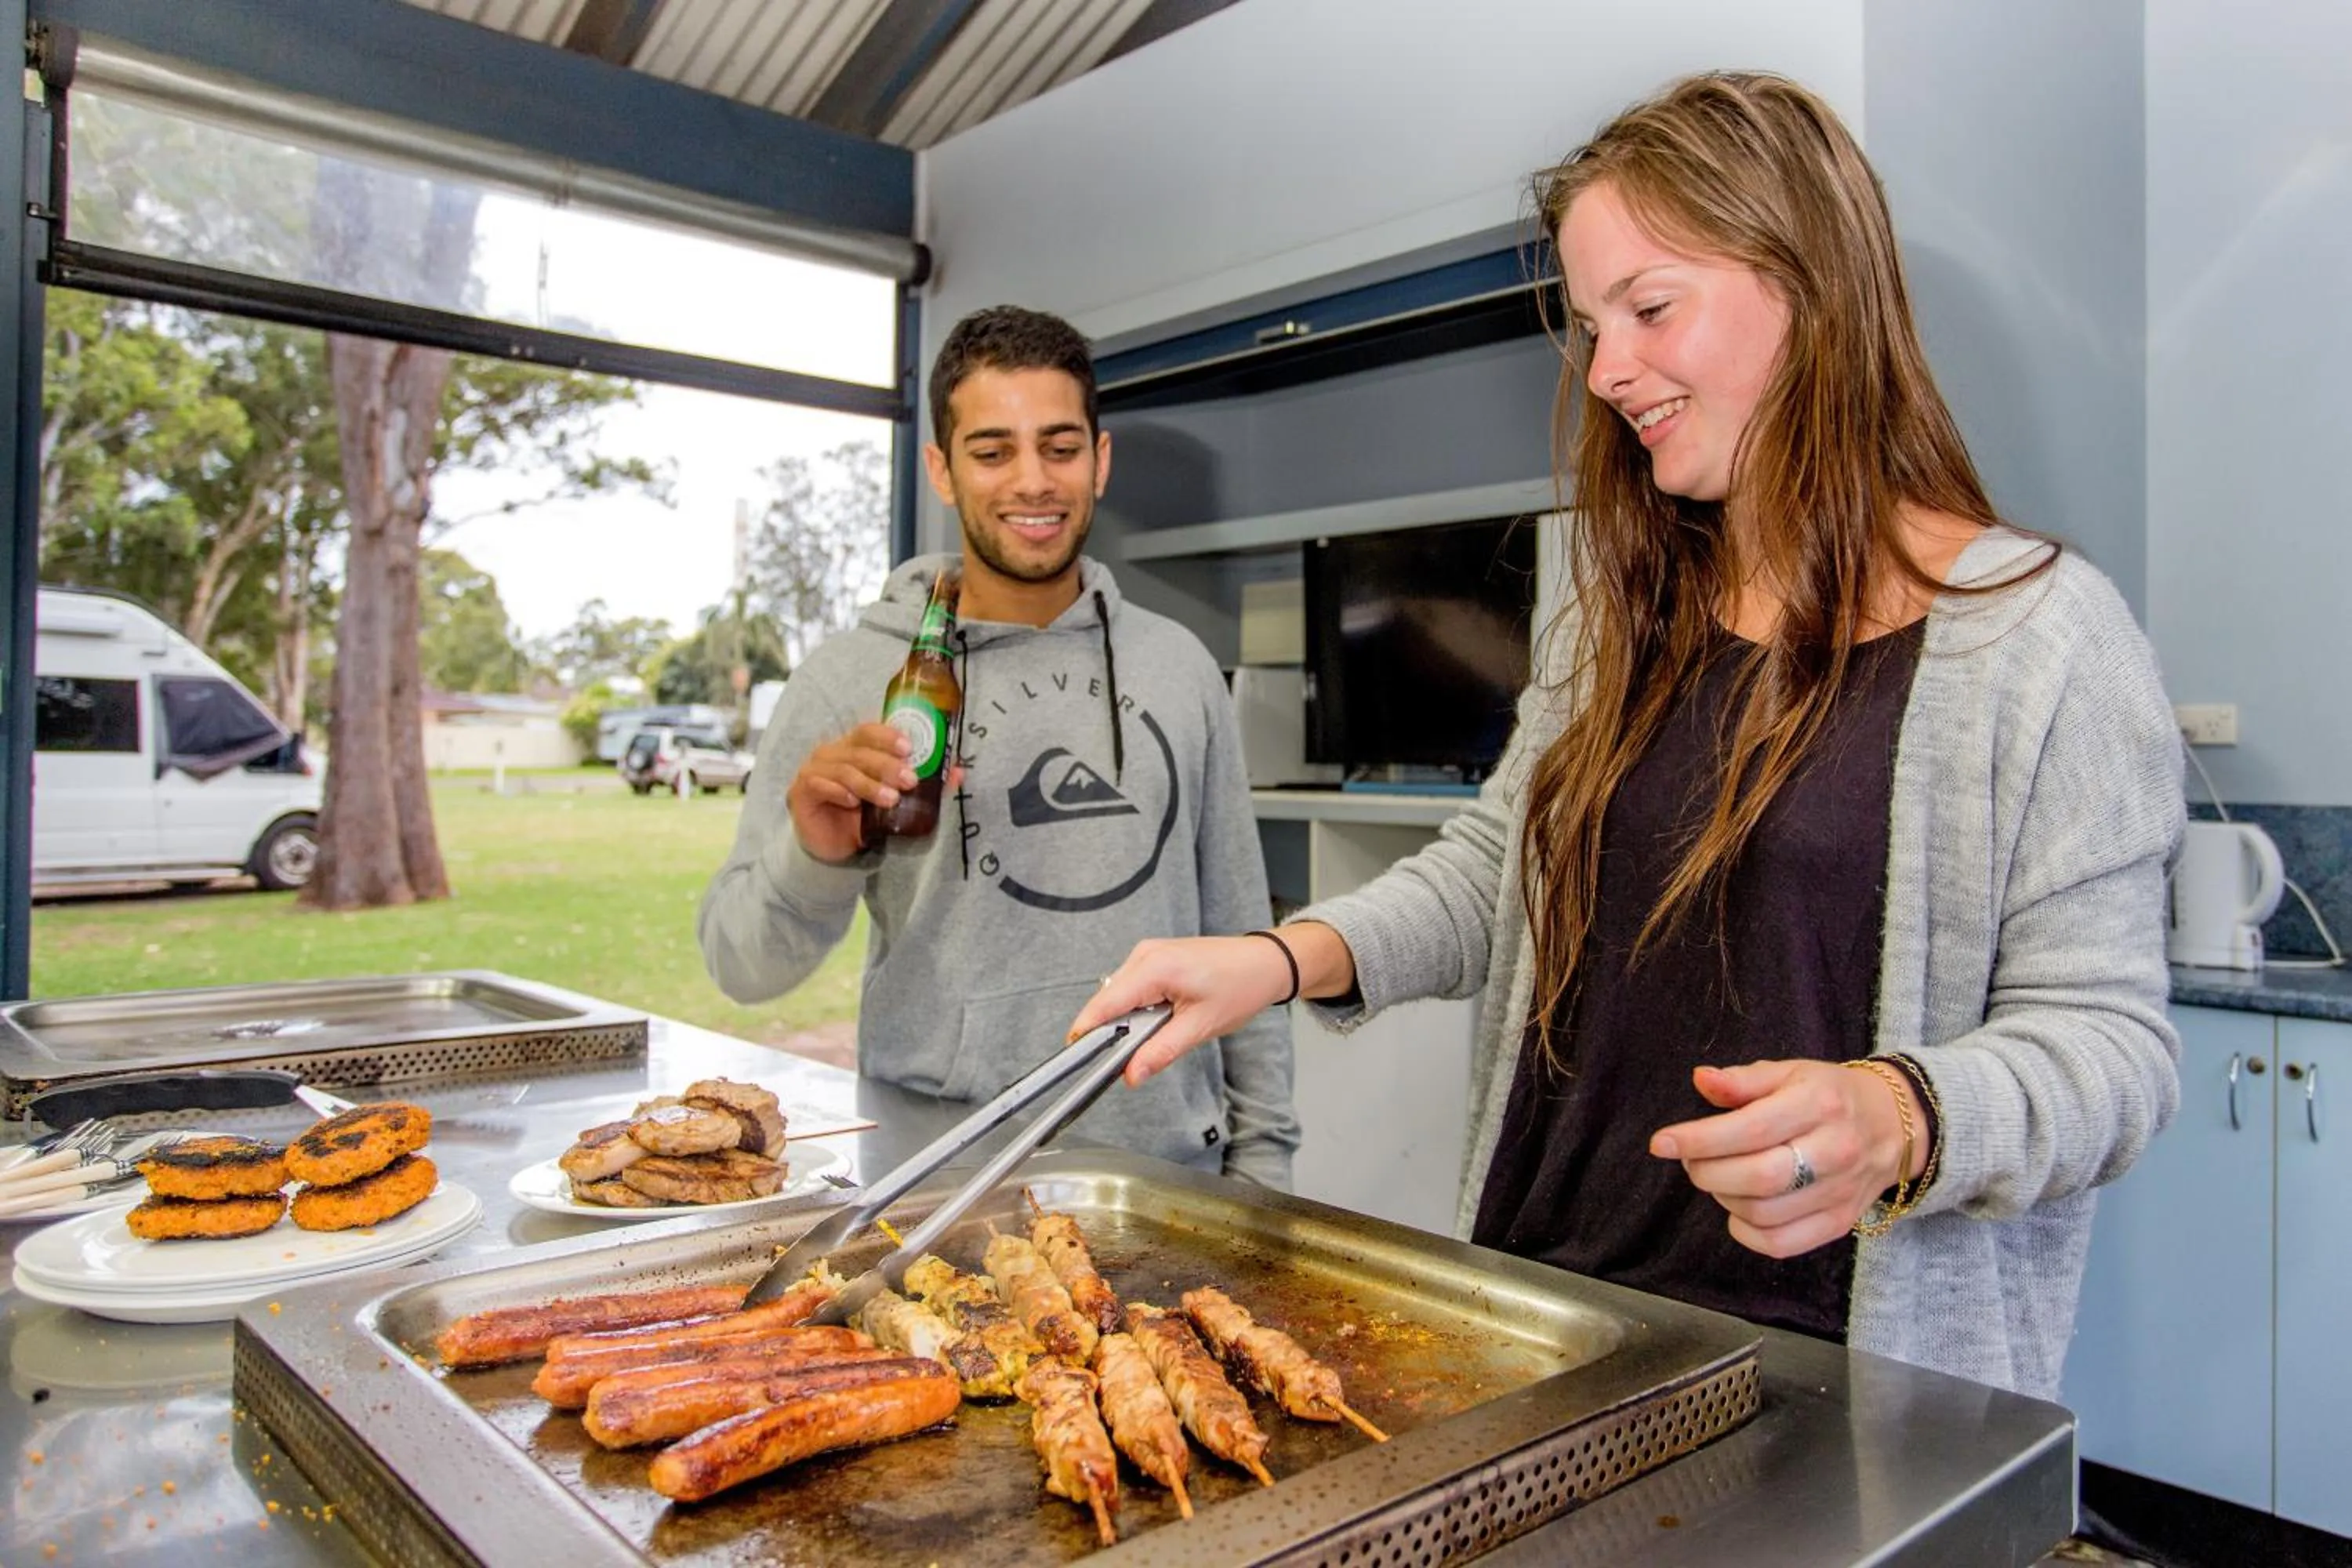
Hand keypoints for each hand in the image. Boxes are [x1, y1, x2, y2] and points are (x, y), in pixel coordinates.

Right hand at [785, 723, 962, 863]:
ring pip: (844, 769)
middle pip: (859, 749)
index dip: (888, 736)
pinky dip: (838, 791)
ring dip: (869, 783)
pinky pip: (820, 784)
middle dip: (887, 764)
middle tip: (909, 781)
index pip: (868, 730)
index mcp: (853, 748)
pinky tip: (852, 802)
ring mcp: (813, 769)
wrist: (833, 849)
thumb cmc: (862, 818)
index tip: (910, 748)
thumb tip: (959, 773)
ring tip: (890, 799)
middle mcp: (832, 753)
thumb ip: (923, 786)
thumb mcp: (894, 801)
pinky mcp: (800, 791)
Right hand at [1067, 936, 1298, 1086]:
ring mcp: (1149, 953)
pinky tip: (1160, 1017)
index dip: (1086, 1031)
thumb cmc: (1241, 986)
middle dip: (1112, 1030)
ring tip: (1158, 1031)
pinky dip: (1138, 1007)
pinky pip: (1132, 986)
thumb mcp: (1200, 1027)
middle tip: (1130, 1057)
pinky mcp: (1155, 958)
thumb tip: (1131, 1074)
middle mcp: (1146, 954)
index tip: (1077, 1055)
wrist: (1265, 963)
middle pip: (1108, 1000)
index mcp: (1155, 967)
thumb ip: (1160, 1052)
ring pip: (1118, 995)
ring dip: (1128, 1019)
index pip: (1105, 1003)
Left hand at [1648, 1060, 1921, 1258]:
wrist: (1895, 1125)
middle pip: (1757, 1178)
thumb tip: (1701, 1080)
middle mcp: (1834, 1150)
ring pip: (1765, 1213)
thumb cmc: (1831, 1096)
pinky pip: (1781, 1243)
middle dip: (1707, 1172)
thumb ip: (1743, 1080)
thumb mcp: (1791, 1073)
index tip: (1661, 1143)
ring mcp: (1839, 1192)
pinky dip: (1746, 1232)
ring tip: (1718, 1176)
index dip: (1699, 1140)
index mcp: (1818, 1104)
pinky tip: (1739, 1208)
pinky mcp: (1839, 1222)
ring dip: (1724, 1198)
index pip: (1751, 1129)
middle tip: (1691, 1159)